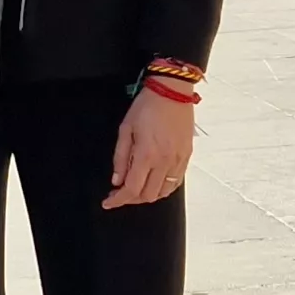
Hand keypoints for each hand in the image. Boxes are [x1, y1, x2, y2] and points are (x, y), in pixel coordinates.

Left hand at [107, 87, 196, 208]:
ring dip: (147, 195)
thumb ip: (120, 158)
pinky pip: (176, 182)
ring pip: (163, 192)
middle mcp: (164, 162)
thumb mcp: (125, 130)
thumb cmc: (147, 106)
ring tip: (137, 187)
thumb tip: (117, 180)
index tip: (108, 202)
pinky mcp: (186, 156)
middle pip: (147, 196)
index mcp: (147, 155)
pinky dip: (163, 188)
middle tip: (120, 192)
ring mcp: (178, 160)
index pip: (131, 189)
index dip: (118, 200)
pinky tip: (154, 181)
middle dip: (131, 198)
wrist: (172, 92)